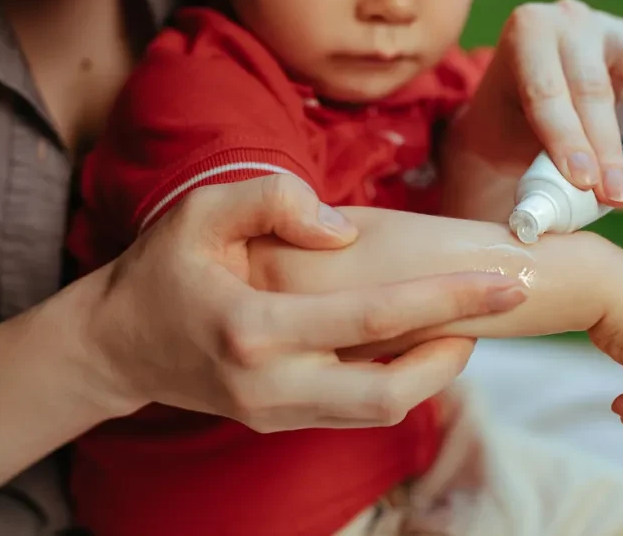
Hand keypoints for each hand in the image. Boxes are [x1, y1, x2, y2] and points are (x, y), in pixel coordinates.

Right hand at [79, 175, 525, 431]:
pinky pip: (358, 410)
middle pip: (391, 394)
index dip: (448, 299)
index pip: (375, 319)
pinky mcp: (281, 422)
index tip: (506, 280)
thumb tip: (344, 228)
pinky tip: (421, 340)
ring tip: (465, 320)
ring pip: (380, 411)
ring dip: (435, 370)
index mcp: (255, 329)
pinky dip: (401, 380)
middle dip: (457, 353)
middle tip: (499, 307)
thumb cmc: (162, 270)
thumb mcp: (201, 212)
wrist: (116, 344)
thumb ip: (272, 200)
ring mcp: (277, 413)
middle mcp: (271, 385)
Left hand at [474, 0, 622, 204]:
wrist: (535, 97)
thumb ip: (537, 163)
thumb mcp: (507, 140)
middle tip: (618, 194)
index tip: (585, 181)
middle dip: (607, 148)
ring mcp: (614, 25)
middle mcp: (570, 18)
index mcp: (527, 32)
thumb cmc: (514, 124)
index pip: (546, 91)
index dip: (567, 139)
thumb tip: (571, 199)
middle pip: (593, 85)